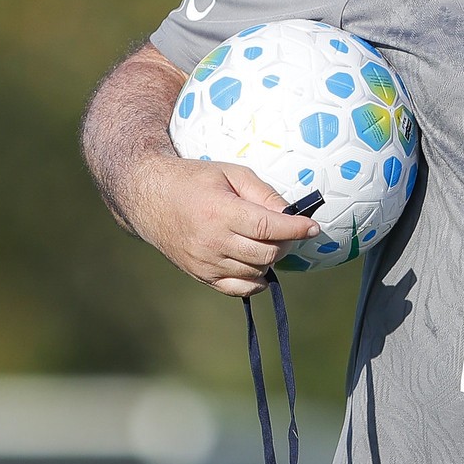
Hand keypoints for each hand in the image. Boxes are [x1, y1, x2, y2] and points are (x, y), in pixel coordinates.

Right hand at [126, 156, 316, 297]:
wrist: (150, 198)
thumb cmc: (193, 180)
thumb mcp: (231, 174)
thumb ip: (263, 194)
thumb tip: (291, 214)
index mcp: (220, 213)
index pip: (268, 228)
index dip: (295, 229)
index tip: (313, 227)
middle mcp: (212, 242)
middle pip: (266, 254)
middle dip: (286, 243)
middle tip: (289, 230)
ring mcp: (205, 263)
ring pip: (256, 273)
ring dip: (271, 259)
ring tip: (267, 241)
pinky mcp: (201, 275)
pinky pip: (238, 289)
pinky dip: (255, 280)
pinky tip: (257, 263)